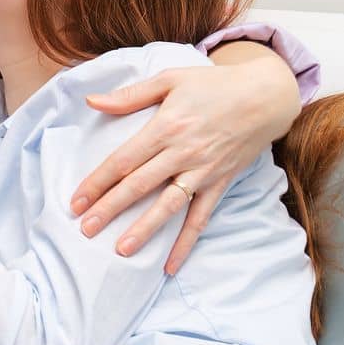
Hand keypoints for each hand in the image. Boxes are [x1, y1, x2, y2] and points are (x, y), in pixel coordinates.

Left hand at [74, 52, 297, 272]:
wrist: (267, 97)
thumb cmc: (214, 85)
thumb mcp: (169, 80)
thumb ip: (130, 95)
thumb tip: (91, 101)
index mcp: (166, 127)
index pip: (124, 161)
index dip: (98, 182)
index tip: (76, 201)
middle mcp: (183, 153)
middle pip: (140, 186)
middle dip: (110, 209)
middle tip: (85, 230)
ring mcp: (203, 172)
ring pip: (168, 206)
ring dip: (144, 230)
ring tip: (121, 250)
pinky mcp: (220, 184)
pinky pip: (201, 217)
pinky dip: (186, 242)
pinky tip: (170, 264)